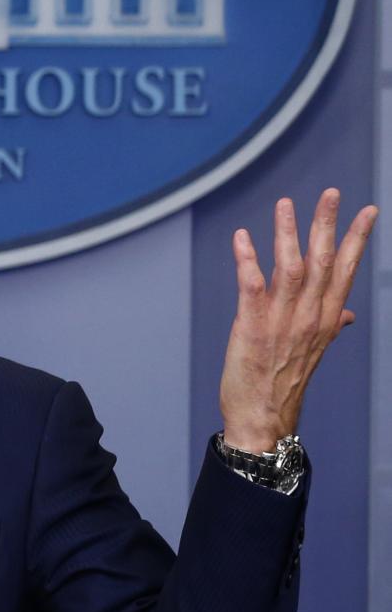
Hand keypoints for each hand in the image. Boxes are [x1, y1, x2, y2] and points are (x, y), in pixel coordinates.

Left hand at [219, 189, 374, 451]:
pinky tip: (243, 238)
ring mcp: (281, 321)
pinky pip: (251, 286)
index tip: (367, 211)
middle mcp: (309, 317)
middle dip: (327, 225)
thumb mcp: (315, 351)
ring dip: (288, 234)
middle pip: (323, 262)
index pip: (346, 271)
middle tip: (331, 193)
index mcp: (327, 319)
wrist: (263, 418)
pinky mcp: (251, 327)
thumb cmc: (284, 382)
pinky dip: (247, 260)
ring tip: (286, 204)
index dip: (356, 240)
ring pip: (290, 268)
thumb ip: (330, 324)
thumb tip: (347, 314)